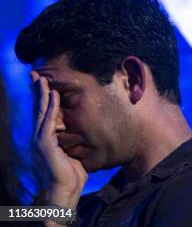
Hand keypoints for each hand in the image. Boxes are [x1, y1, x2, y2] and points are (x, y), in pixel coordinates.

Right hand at [31, 71, 87, 209]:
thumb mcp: (73, 151)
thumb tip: (80, 129)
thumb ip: (72, 138)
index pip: (44, 113)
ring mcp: (41, 139)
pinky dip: (52, 108)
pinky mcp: (44, 143)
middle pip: (39, 109)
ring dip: (43, 95)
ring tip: (43, 80)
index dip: (44, 98)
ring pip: (41, 112)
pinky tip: (54, 96)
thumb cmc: (71, 173)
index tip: (44, 82)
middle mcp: (41, 136)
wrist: (64, 190)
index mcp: (47, 137)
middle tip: (36, 75)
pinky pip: (48, 121)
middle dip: (38, 92)